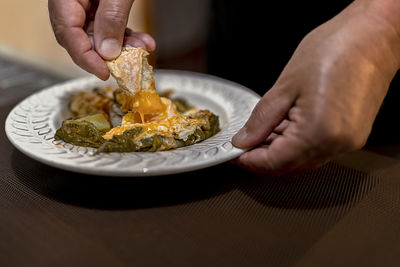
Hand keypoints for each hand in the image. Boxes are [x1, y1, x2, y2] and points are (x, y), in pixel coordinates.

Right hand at [48, 0, 155, 79]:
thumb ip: (111, 19)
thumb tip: (108, 52)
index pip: (67, 34)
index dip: (86, 58)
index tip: (105, 73)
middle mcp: (71, 1)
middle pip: (82, 38)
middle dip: (108, 54)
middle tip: (126, 65)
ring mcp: (85, 2)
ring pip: (99, 33)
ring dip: (123, 45)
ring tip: (142, 49)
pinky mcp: (99, 3)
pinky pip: (109, 24)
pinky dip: (126, 34)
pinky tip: (143, 41)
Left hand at [232, 1, 399, 174]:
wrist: (375, 34)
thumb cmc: (336, 48)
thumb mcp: (286, 85)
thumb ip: (261, 119)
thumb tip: (244, 140)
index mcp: (318, 132)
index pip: (275, 162)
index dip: (250, 161)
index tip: (236, 153)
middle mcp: (337, 143)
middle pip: (290, 167)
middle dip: (263, 159)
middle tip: (244, 145)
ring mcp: (349, 141)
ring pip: (304, 160)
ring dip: (280, 152)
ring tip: (262, 134)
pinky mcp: (353, 134)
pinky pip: (319, 149)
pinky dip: (298, 145)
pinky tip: (284, 129)